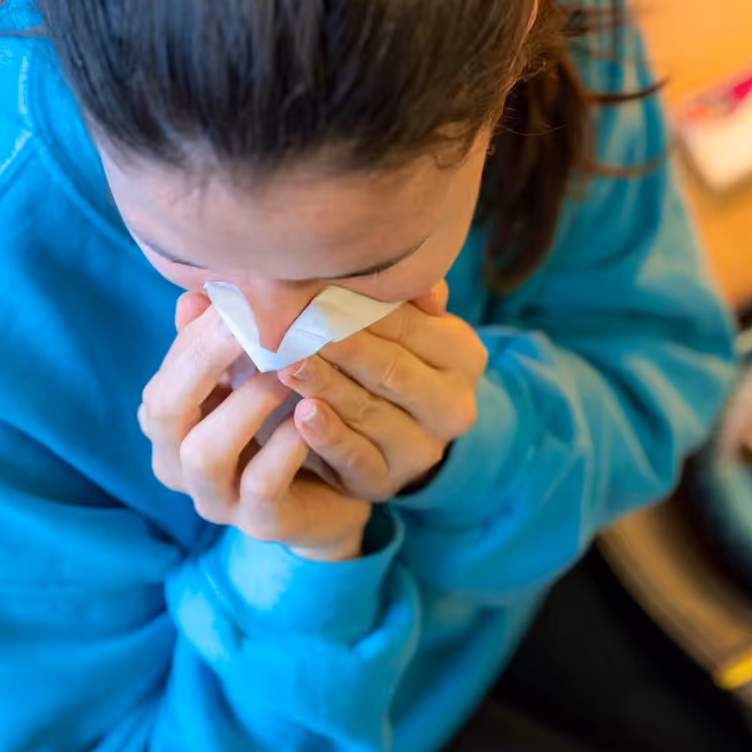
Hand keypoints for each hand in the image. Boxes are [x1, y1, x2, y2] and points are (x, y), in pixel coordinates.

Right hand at [138, 293, 370, 561]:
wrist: (337, 490)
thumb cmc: (284, 417)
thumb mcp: (255, 372)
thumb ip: (225, 338)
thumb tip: (195, 296)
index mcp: (170, 424)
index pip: (166, 374)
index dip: (200, 334)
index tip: (242, 296)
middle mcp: (178, 463)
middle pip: (164, 410)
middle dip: (206, 359)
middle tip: (254, 323)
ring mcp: (215, 499)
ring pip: (205, 452)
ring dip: (246, 402)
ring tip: (289, 369)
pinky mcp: (260, 523)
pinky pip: (261, 484)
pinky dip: (285, 445)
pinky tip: (311, 412)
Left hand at [277, 282, 487, 502]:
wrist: (383, 435)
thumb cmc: (381, 357)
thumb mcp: (401, 326)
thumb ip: (404, 295)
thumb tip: (409, 268)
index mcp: (463, 356)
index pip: (409, 326)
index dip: (362, 308)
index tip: (317, 287)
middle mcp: (454, 406)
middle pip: (393, 370)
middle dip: (342, 346)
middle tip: (298, 324)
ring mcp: (422, 449)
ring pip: (370, 413)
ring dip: (326, 386)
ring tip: (288, 364)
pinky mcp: (386, 483)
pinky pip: (356, 458)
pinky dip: (328, 435)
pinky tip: (303, 415)